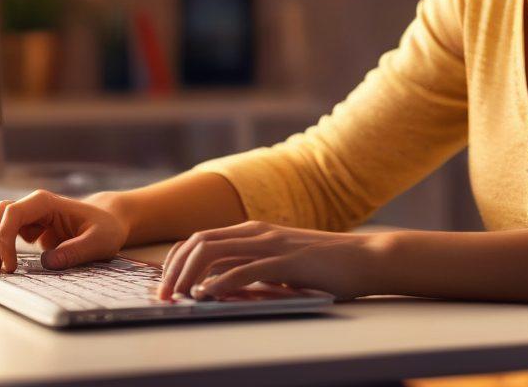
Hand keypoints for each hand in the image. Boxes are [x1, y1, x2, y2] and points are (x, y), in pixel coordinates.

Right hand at [0, 188, 129, 272]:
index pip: (14, 213)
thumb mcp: (99, 241)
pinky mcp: (30, 228)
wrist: (110, 222)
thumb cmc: (106, 228)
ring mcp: (31, 217)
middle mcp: (35, 206)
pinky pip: (3, 233)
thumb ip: (76, 251)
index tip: (11, 266)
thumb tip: (48, 263)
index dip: (5, 238)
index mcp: (49, 203)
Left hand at [157, 220, 389, 301]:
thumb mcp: (281, 265)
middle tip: (162, 296)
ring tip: (177, 298)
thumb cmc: (325, 266)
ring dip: (190, 275)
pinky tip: (208, 295)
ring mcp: (273, 244)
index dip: (176, 260)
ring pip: (215, 251)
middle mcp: (259, 232)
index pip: (201, 238)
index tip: (164, 284)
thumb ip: (254, 270)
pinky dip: (221, 282)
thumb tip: (219, 289)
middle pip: (200, 242)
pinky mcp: (287, 262)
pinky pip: (246, 269)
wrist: (365, 258)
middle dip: (174, 269)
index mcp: (255, 231)